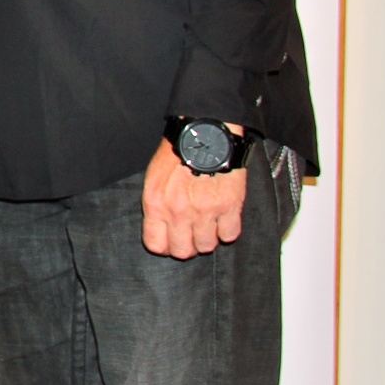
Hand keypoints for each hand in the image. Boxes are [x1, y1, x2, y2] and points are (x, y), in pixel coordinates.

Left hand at [142, 137, 246, 257]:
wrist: (204, 133)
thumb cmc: (176, 152)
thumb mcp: (153, 177)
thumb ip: (156, 205)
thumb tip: (162, 228)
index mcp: (156, 203)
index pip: (156, 245)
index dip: (165, 246)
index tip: (171, 241)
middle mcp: (179, 211)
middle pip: (183, 251)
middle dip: (187, 246)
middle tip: (191, 235)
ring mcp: (206, 211)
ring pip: (208, 246)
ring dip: (208, 238)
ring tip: (208, 224)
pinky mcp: (230, 206)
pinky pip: (230, 234)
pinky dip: (228, 230)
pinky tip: (224, 218)